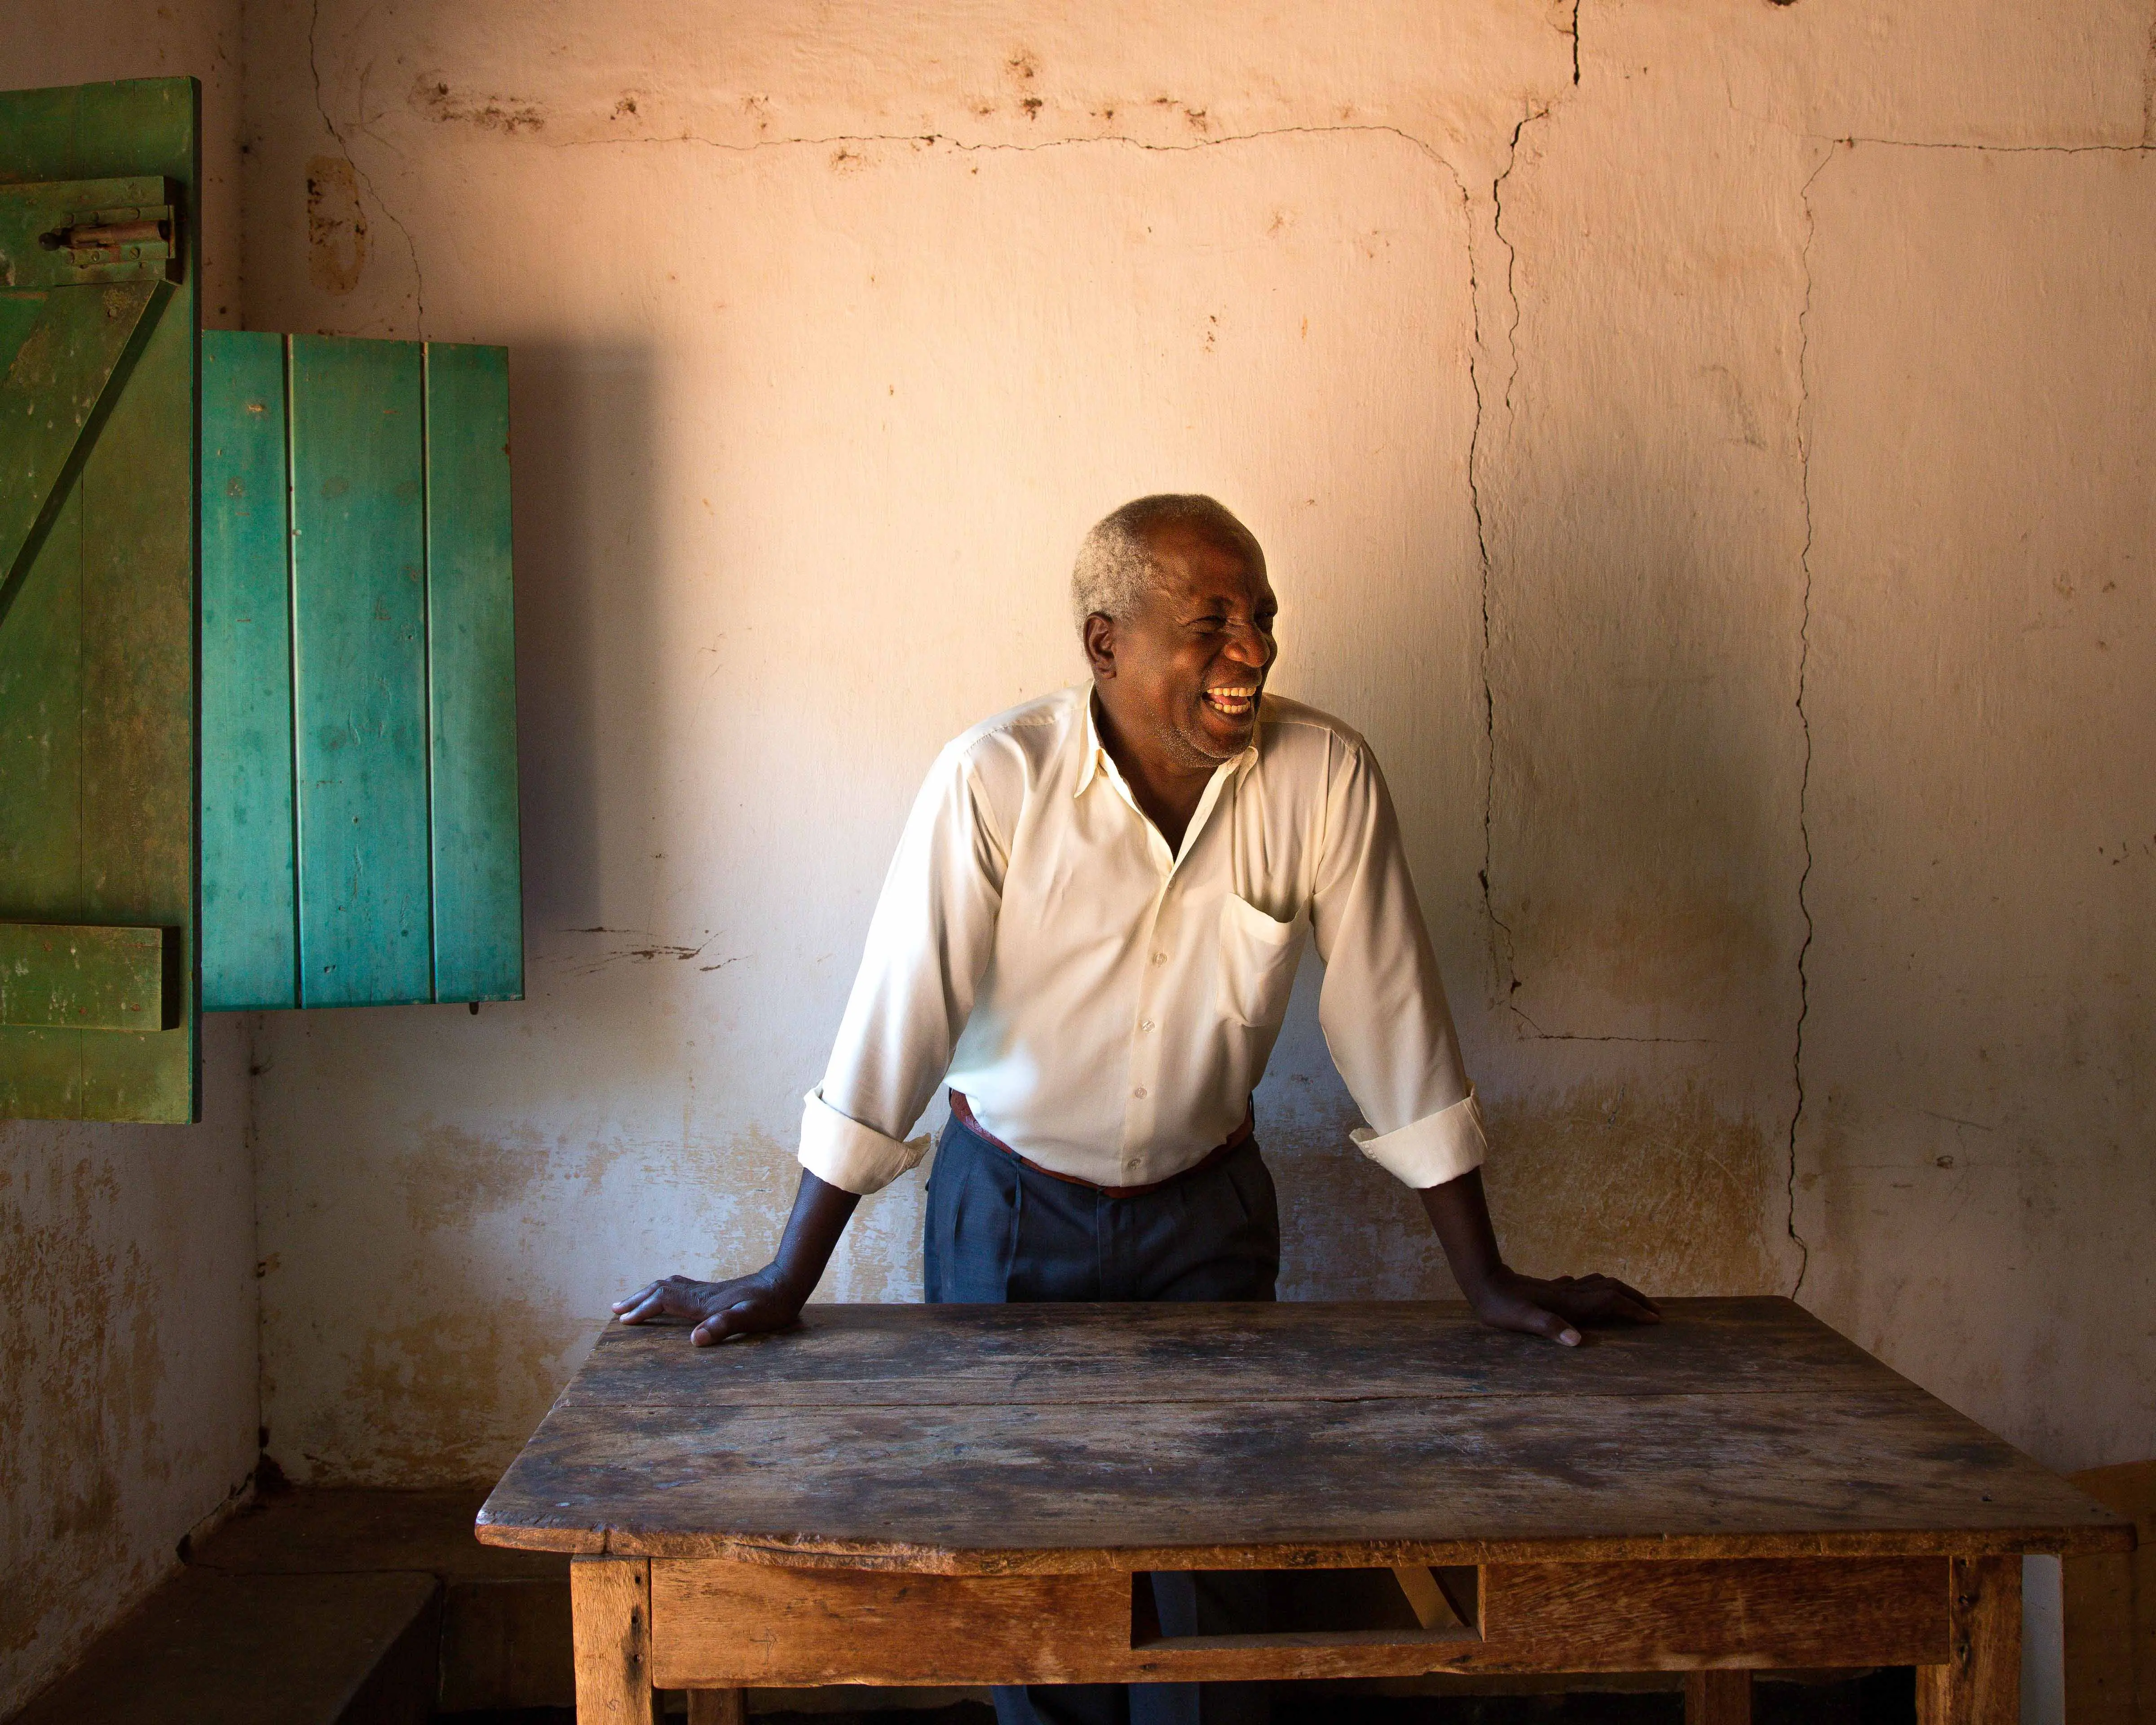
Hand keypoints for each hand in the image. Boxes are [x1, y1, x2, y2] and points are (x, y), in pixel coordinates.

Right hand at [611, 1267, 805, 1346]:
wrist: (787, 1283)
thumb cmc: (772, 1306)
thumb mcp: (752, 1318)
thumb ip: (725, 1326)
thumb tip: (695, 1339)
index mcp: (705, 1303)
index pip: (665, 1301)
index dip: (643, 1310)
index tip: (623, 1320)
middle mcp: (701, 1294)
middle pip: (660, 1290)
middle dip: (636, 1299)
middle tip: (614, 1308)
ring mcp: (707, 1291)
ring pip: (668, 1286)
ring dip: (647, 1293)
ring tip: (630, 1301)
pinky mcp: (714, 1292)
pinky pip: (679, 1288)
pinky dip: (663, 1291)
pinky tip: (665, 1297)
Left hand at [1464, 1265, 1661, 1346]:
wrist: (1483, 1280)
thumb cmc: (1500, 1305)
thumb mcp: (1521, 1320)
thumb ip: (1548, 1327)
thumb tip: (1577, 1340)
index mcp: (1568, 1303)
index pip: (1611, 1303)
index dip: (1634, 1311)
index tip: (1655, 1320)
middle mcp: (1570, 1293)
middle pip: (1612, 1290)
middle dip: (1636, 1299)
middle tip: (1657, 1312)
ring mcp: (1561, 1289)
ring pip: (1600, 1285)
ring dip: (1621, 1292)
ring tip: (1634, 1302)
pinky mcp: (1551, 1288)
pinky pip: (1584, 1286)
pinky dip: (1598, 1290)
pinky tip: (1592, 1295)